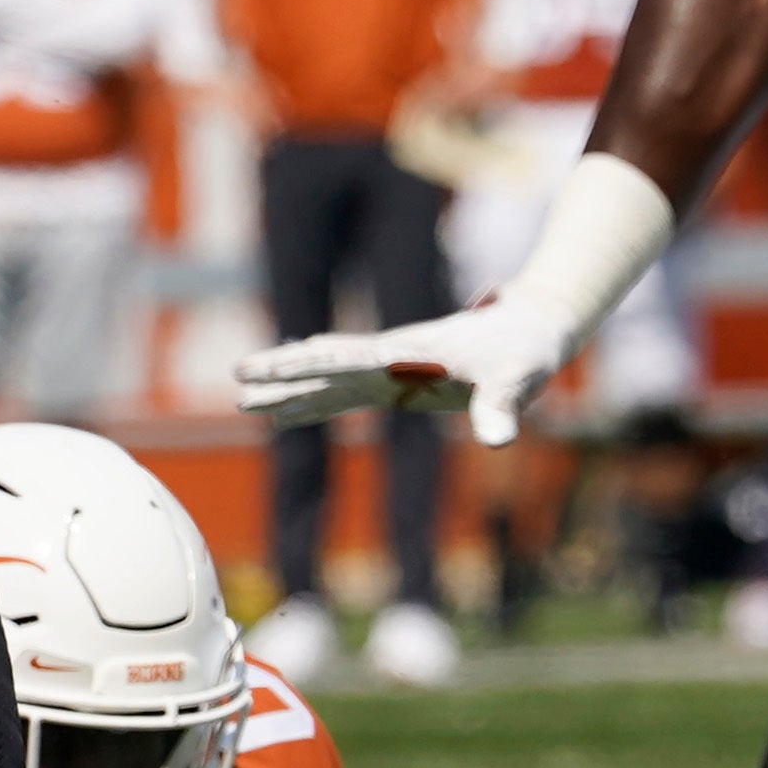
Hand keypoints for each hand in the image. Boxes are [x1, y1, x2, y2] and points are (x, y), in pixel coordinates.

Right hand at [235, 293, 573, 446]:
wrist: (531, 327)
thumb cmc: (524, 351)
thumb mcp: (519, 380)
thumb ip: (503, 407)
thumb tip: (498, 441)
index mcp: (406, 354)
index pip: (344, 359)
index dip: (302, 365)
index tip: (264, 368)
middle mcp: (388, 359)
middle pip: (323, 364)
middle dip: (280, 371)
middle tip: (236, 378)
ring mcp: (389, 371)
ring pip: (326, 380)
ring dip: (288, 390)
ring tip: (243, 402)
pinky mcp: (397, 384)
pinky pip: (344, 395)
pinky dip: (313, 403)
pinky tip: (286, 414)